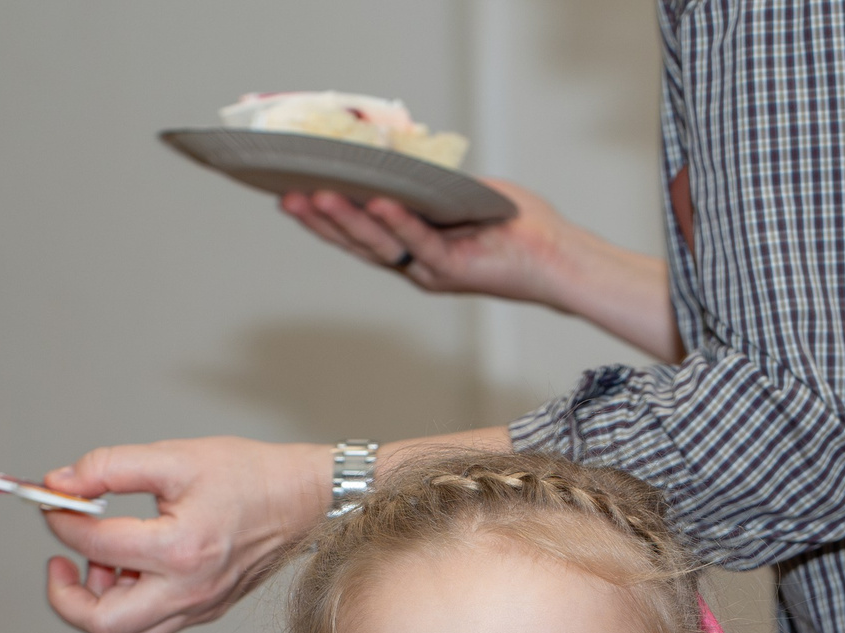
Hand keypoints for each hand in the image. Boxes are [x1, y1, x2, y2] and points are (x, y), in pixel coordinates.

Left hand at [38, 438, 330, 632]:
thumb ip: (108, 468)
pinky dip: (128, 603)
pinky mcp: (206, 610)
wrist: (303, 499)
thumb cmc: (249, 476)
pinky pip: (151, 626)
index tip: (55, 503)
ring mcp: (198, 607)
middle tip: (58, 563)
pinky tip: (132, 566)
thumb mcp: (173, 457)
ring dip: (99, 602)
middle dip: (65, 595)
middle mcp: (189, 590)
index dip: (62, 521)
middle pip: (102, 623)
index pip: (95, 544)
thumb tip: (61, 484)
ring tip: (105, 558)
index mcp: (179, 549)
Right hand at [280, 184, 684, 362]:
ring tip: (320, 194)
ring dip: (348, 220)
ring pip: (380, 246)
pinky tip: (378, 202)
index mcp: (411, 247)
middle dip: (321, 218)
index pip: (358, 232)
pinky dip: (399, 223)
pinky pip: (421, 245)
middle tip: (288, 194)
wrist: (556, 256)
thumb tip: (395, 151)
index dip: (323, 215)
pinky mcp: (455, 269)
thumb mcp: (461, 191)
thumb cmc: (514, 224)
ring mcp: (432, 270)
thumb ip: (427, 179)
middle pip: (357, 242)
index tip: (289, 192)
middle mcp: (414, 264)